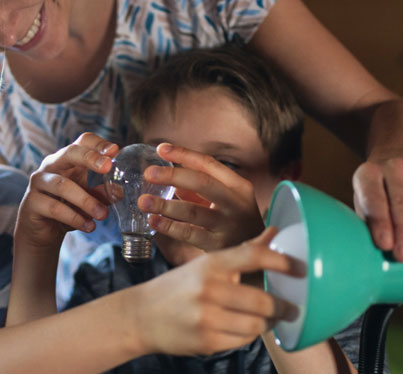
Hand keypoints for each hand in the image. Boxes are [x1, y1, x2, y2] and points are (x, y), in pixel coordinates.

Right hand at [16, 133, 116, 248]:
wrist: (43, 232)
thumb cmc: (67, 208)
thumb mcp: (88, 199)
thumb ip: (102, 193)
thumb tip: (119, 191)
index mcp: (69, 159)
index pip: (83, 141)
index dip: (99, 144)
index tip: (116, 151)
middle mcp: (52, 165)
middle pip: (69, 152)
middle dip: (90, 158)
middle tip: (107, 168)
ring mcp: (39, 182)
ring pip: (63, 185)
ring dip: (86, 200)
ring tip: (103, 214)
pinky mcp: (31, 202)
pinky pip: (54, 208)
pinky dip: (74, 217)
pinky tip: (88, 226)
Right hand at [130, 227, 298, 355]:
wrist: (141, 316)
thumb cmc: (180, 286)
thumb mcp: (206, 263)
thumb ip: (244, 251)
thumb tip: (275, 232)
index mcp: (211, 264)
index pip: (254, 257)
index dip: (282, 262)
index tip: (301, 269)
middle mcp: (209, 289)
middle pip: (263, 300)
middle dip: (283, 306)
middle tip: (293, 306)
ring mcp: (207, 317)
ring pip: (256, 324)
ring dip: (269, 323)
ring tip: (272, 318)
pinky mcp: (206, 341)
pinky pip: (243, 340)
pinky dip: (250, 335)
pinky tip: (247, 328)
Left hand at [137, 143, 265, 251]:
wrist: (258, 254)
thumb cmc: (234, 220)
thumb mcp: (225, 199)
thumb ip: (199, 187)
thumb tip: (166, 174)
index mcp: (238, 185)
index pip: (209, 164)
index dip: (183, 154)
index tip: (160, 149)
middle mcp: (236, 203)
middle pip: (202, 183)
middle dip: (173, 175)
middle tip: (149, 173)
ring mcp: (228, 225)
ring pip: (193, 211)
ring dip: (165, 205)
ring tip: (144, 201)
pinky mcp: (218, 245)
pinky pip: (189, 233)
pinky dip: (169, 226)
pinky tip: (153, 221)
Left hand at [352, 153, 402, 261]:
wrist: (395, 165)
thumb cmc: (373, 196)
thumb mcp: (362, 203)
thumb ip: (366, 225)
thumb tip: (369, 260)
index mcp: (369, 174)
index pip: (374, 197)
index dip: (380, 221)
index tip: (385, 244)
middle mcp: (395, 169)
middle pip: (401, 201)